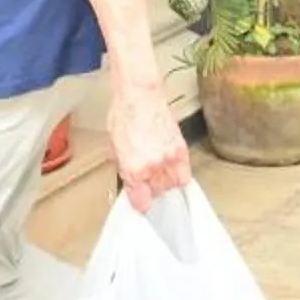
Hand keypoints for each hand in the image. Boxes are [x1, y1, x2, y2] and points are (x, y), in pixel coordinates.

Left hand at [105, 75, 190, 210]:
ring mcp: (169, 158)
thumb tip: (132, 184)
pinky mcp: (181, 149)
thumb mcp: (114, 148)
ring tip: (159, 173)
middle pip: (157, 193)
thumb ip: (125, 170)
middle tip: (147, 181)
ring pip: (172, 185)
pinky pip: (185, 174)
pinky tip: (173, 170)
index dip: (141, 204)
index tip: (141, 203)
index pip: (142, 202)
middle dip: (151, 189)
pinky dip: (180, 175)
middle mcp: (153, 166)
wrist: (139, 95)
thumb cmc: (124, 115)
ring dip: (166, 182)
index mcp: (133, 168)